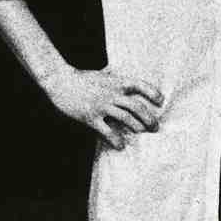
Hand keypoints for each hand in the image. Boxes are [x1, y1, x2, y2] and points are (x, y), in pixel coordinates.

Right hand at [47, 66, 163, 148]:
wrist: (60, 80)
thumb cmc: (80, 78)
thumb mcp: (100, 74)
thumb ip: (113, 76)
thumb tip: (119, 74)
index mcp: (116, 81)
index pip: (140, 85)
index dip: (152, 93)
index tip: (160, 102)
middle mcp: (111, 93)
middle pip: (137, 106)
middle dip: (149, 118)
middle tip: (155, 127)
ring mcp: (101, 105)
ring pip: (125, 118)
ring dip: (137, 127)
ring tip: (142, 133)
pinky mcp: (90, 116)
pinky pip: (107, 131)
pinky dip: (116, 140)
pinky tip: (120, 145)